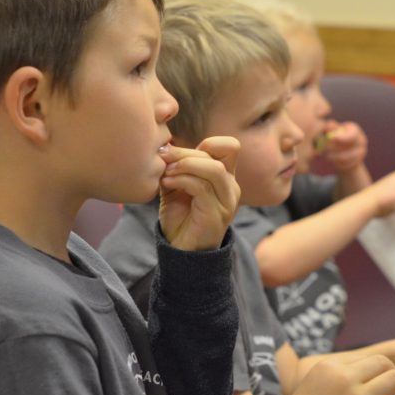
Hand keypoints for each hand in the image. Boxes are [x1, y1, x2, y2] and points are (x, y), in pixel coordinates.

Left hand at [159, 136, 240, 251]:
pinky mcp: (216, 214)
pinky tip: (166, 184)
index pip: (229, 146)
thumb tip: (166, 147)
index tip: (179, 153)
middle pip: (217, 154)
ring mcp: (227, 201)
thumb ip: (175, 168)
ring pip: (213, 169)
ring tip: (166, 173)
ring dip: (185, 165)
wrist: (181, 252)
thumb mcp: (176, 187)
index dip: (206, 142)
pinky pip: (202, 187)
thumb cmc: (180, 220)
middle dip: (185, 152)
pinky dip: (182, 180)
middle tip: (163, 158)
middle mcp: (231, 187)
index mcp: (225, 178)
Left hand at [319, 121, 368, 177]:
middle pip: (350, 147)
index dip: (342, 138)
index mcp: (354, 130)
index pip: (352, 135)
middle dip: (334, 149)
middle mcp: (361, 140)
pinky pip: (346, 165)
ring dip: (334, 158)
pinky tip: (332, 161)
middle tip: (323, 151)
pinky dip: (337, 164)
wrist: (342, 150)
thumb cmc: (334, 136)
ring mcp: (361, 152)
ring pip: (346, 158)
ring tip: (326, 156)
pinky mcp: (358, 163)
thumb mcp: (331, 131)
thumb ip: (329, 128)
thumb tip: (329, 125)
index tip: (331, 139)